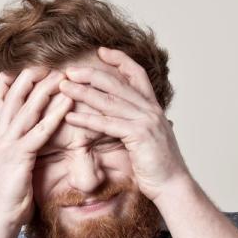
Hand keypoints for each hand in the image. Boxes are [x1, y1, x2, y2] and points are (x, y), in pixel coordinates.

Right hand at [0, 66, 73, 228]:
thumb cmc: (8, 196)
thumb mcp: (10, 167)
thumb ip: (17, 151)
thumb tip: (28, 144)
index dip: (8, 82)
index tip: (21, 68)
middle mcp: (0, 137)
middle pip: (12, 97)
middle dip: (29, 77)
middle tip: (46, 63)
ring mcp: (8, 145)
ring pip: (26, 109)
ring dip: (44, 89)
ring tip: (61, 74)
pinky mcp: (19, 157)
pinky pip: (39, 131)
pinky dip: (54, 114)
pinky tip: (66, 103)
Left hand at [57, 46, 189, 201]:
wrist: (173, 186)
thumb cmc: (159, 167)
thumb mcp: (150, 139)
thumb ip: (141, 125)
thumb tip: (133, 122)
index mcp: (153, 107)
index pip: (137, 74)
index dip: (119, 60)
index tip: (101, 51)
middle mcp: (151, 109)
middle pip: (118, 83)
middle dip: (91, 74)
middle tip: (69, 70)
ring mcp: (146, 121)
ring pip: (109, 101)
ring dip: (83, 92)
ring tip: (63, 87)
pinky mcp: (139, 135)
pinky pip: (107, 124)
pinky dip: (87, 119)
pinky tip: (70, 117)